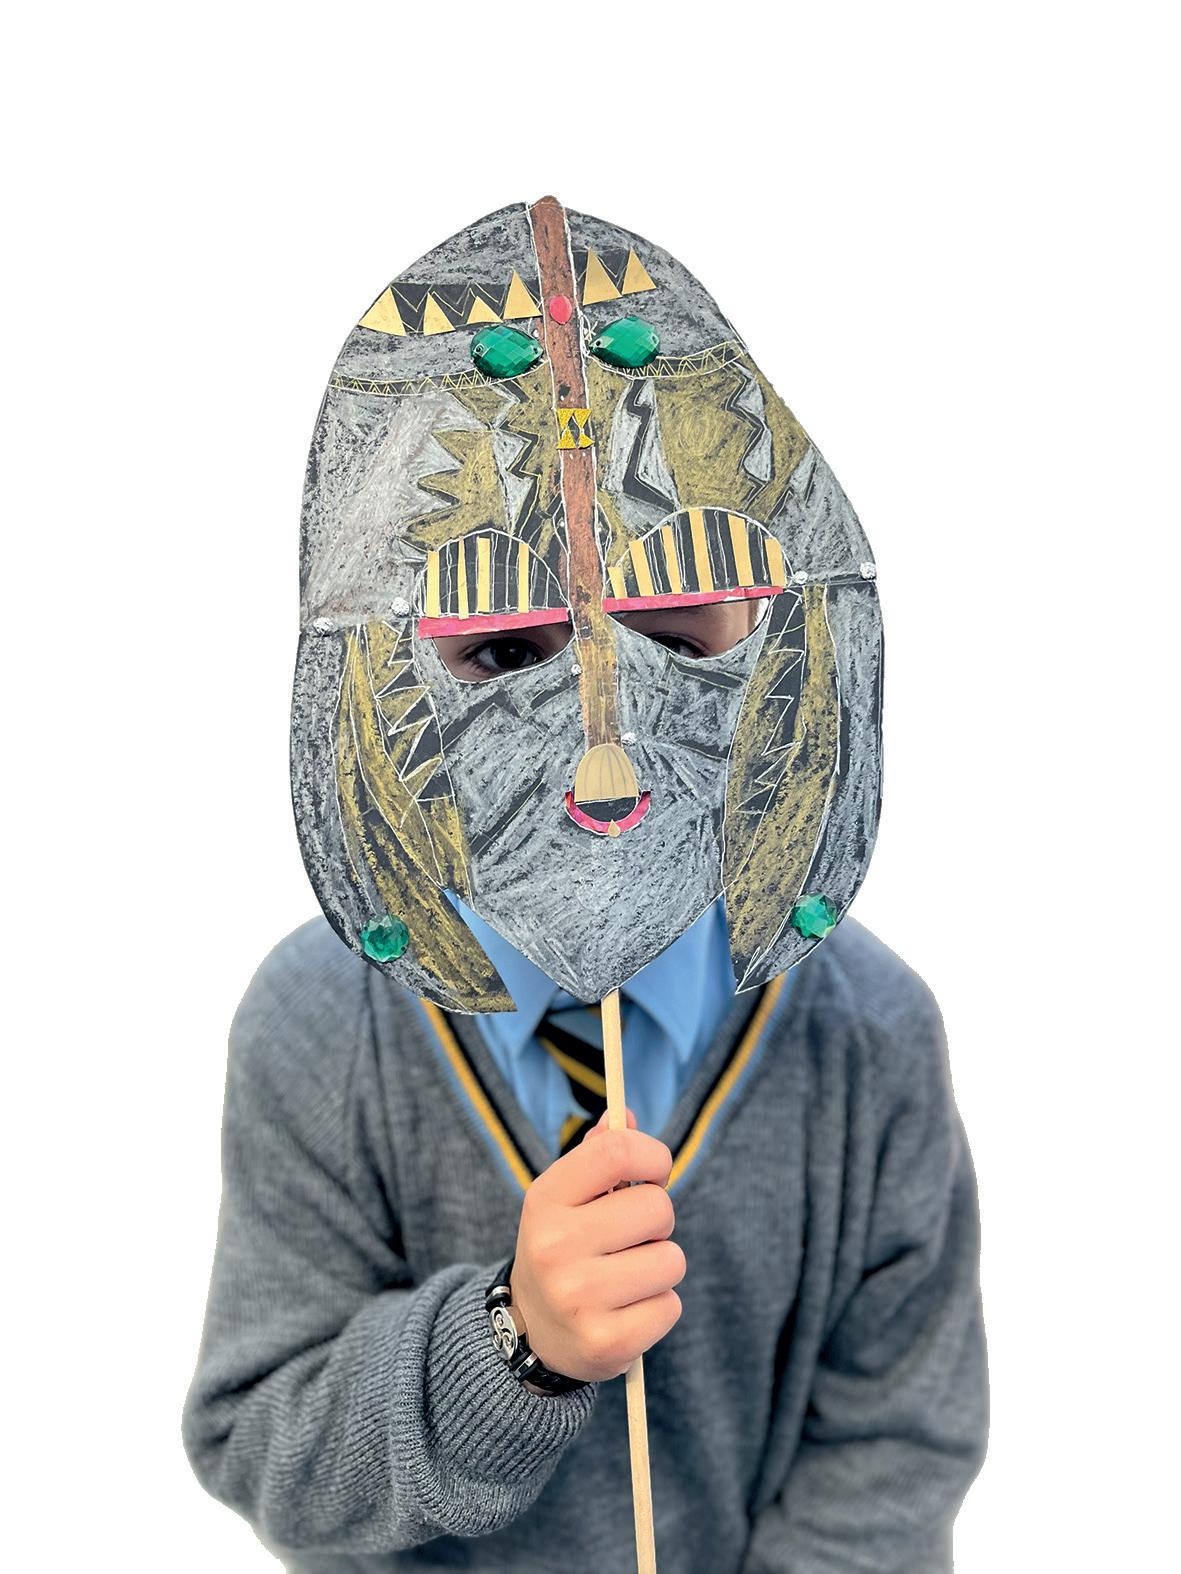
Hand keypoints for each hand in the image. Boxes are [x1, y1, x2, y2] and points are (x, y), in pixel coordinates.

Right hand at [511, 1106, 684, 1384]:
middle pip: (658, 1208)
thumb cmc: (564, 1247)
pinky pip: (670, 1306)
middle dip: (658, 1221)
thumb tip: (625, 1114)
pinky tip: (627, 1309)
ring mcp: (577, 1298)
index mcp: (545, 1199)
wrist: (533, 1331)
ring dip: (660, 1266)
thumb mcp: (567, 1198)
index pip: (618, 1152)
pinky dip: (658, 1306)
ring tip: (627, 1275)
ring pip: (672, 1260)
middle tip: (631, 1236)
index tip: (654, 1171)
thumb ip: (598, 1153)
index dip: (653, 1156)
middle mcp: (554, 1246)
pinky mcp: (604, 1342)